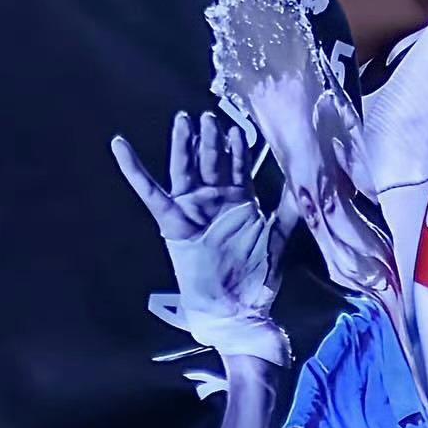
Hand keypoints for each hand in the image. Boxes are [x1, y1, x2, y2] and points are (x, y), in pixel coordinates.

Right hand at [112, 112, 290, 362]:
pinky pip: (151, 192)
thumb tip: (306, 183)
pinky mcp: (174, 223)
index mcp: (240, 201)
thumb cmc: (256, 279)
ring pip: (186, 168)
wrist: (236, 313)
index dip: (238, 145)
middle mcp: (215, 200)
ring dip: (184, 144)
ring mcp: (193, 209)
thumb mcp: (277, 239)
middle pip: (211, 159)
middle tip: (210, 115)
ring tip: (184, 119)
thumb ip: (289, 210)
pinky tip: (120, 146)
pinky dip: (134, 170)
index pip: (238, 164)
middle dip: (211, 137)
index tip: (239, 125)